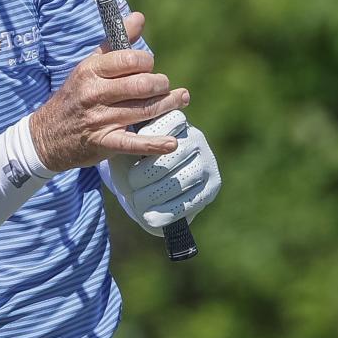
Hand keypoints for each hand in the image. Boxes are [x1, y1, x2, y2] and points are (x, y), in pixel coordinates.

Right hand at [28, 13, 189, 172]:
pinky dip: (155, 143)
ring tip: (180, 99)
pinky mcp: (104, 143)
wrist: (47, 134)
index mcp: (90, 70)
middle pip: (141, 85)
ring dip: (168, 105)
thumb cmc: (75, 95)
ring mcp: (99, 119)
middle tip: (164, 85)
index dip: (146, 62)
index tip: (149, 66)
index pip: (129, 59)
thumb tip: (139, 17)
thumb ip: (116, 43)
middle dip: (161, 84)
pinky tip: (171, 142)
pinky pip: (133, 143)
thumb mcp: (89, 66)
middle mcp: (94, 93)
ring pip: (144, 110)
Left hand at [104, 110, 220, 234]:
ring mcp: (207, 163)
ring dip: (154, 193)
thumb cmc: (131, 160)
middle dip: (148, 171)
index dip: (151, 133)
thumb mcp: (125, 149)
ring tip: (136, 200)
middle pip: (173, 154)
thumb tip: (136, 145)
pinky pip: (189, 202)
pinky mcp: (212, 187)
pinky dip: (166, 212)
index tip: (133, 143)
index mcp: (177, 122)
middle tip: (130, 183)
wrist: (146, 187)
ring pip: (180, 180)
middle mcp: (196, 139)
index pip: (170, 120)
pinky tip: (149, 217)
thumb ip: (129, 143)